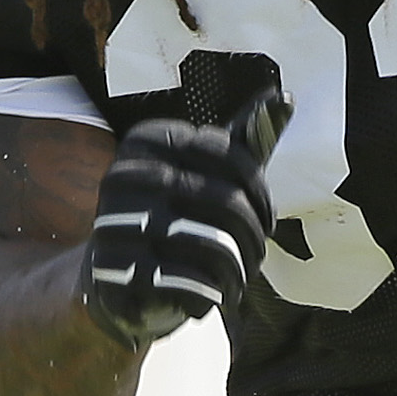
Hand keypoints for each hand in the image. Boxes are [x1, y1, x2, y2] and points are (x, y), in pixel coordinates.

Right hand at [79, 95, 286, 349]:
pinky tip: (214, 296)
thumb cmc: (173, 215)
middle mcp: (123, 174)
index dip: (259, 189)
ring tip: (240, 278)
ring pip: (207, 241)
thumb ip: (243, 141)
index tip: (269, 219)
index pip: (224, 152)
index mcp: (146, 140)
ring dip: (236, 266)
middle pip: (221, 198)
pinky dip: (209, 291)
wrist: (113, 277)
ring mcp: (112, 221)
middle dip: (252, 232)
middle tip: (258, 256)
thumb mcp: (205, 173)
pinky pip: (182, 278)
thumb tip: (285, 100)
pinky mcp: (111, 269)